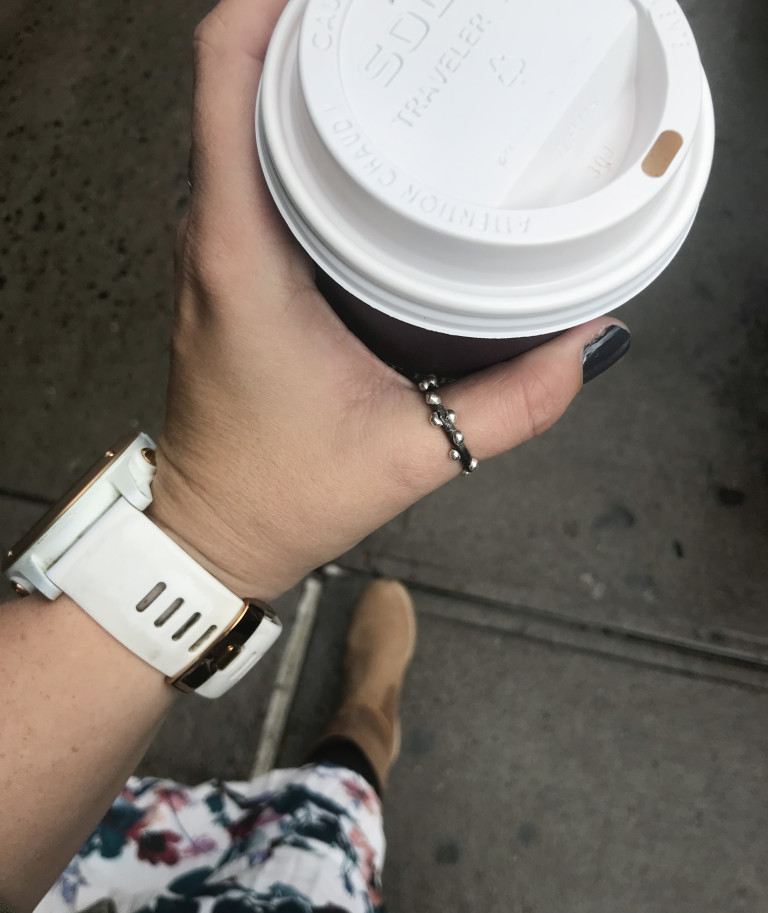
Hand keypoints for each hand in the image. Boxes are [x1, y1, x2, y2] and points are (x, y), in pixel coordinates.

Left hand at [149, 0, 627, 600]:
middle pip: (238, 78)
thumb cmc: (281, 493)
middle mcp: (212, 234)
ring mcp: (213, 249)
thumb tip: (591, 343)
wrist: (212, 533)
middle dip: (310, 28)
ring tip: (389, 60)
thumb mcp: (412, 452)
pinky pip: (249, 168)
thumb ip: (512, 402)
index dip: (272, 5)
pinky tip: (365, 140)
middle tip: (399, 21)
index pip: (226, 77)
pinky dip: (299, 133)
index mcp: (239, 254)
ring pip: (242, 121)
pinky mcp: (227, 269)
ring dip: (304, 77)